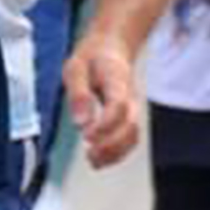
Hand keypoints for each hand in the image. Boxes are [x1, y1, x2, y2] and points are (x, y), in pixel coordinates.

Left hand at [62, 33, 139, 167]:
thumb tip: (80, 123)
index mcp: (117, 80)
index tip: (86, 136)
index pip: (118, 105)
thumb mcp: (76, 68)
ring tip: (93, 161)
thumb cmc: (92, 59)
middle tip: (89, 153)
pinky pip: (129, 139)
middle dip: (111, 144)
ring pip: (133, 136)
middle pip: (130, 125)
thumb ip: (78, 94)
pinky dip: (117, 153)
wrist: (112, 49)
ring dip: (115, 153)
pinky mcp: (128, 118)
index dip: (105, 124)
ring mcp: (132, 108)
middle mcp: (129, 97)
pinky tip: (99, 160)